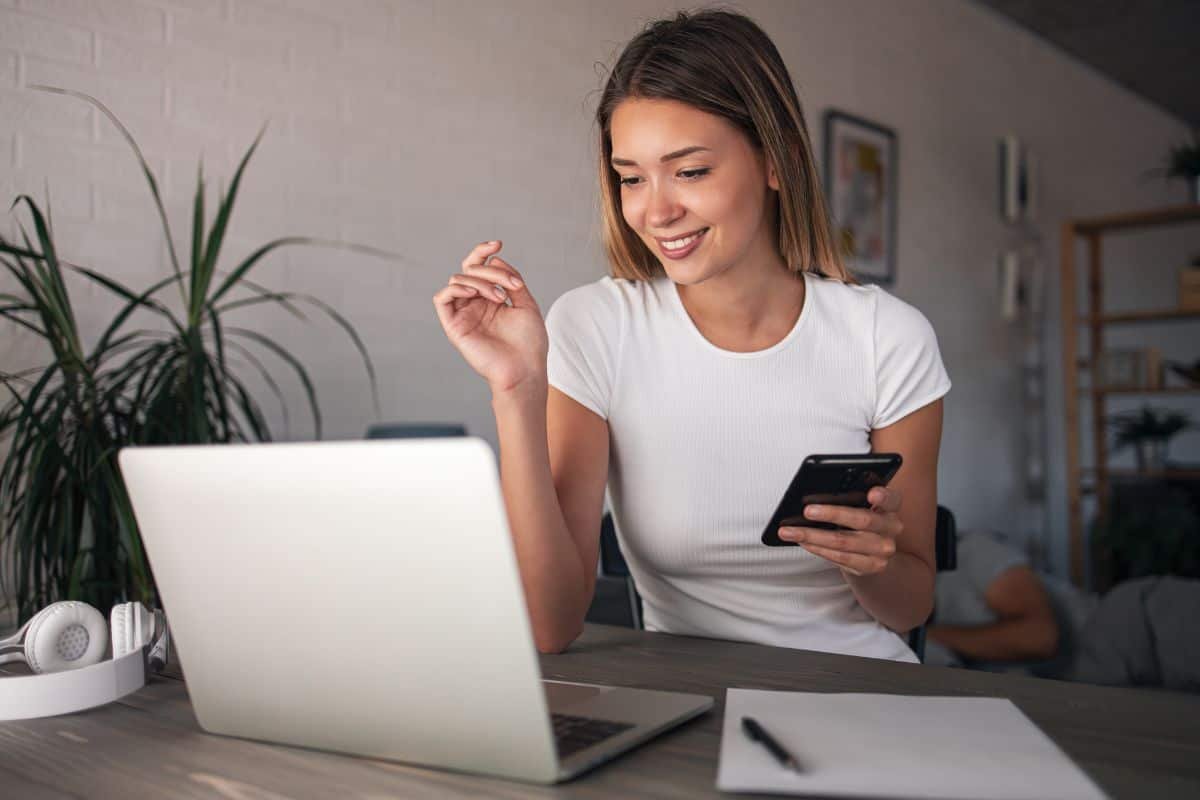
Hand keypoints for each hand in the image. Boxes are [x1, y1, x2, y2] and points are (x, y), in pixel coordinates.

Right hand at [433, 240, 548, 393]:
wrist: (525, 369)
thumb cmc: (529, 343)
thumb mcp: (526, 303)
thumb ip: (511, 279)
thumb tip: (494, 260)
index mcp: (491, 298)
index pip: (479, 267)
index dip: (483, 252)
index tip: (498, 244)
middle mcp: (475, 304)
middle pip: (469, 270)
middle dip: (489, 269)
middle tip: (510, 284)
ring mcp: (464, 314)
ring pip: (458, 280)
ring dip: (480, 281)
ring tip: (499, 297)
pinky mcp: (454, 326)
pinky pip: (442, 299)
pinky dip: (456, 289)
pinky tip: (474, 293)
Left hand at [777, 487, 903, 575]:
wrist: (875, 554)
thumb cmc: (861, 522)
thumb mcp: (863, 506)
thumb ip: (852, 498)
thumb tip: (815, 496)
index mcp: (890, 507)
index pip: (891, 498)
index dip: (883, 496)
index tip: (872, 493)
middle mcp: (891, 528)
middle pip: (862, 520)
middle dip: (832, 514)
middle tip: (807, 511)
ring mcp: (883, 549)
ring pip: (844, 542)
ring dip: (813, 536)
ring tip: (790, 531)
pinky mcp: (872, 566)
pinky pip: (840, 558)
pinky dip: (818, 549)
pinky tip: (803, 542)